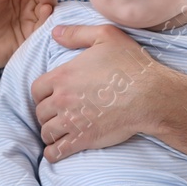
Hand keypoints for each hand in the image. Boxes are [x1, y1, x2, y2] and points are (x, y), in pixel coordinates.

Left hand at [31, 23, 169, 161]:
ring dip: (50, 132)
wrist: (150, 96)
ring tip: (59, 132)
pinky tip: (57, 151)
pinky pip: (56, 151)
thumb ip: (77, 33)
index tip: (51, 96)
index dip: (42, 93)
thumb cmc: (131, 65)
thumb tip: (55, 32)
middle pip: (40, 112)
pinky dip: (53, 153)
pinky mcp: (82, 139)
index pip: (37, 89)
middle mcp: (62, 99)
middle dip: (46, 114)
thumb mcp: (106, 36)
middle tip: (57, 115)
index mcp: (63, 75)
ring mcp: (71, 121)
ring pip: (46, 132)